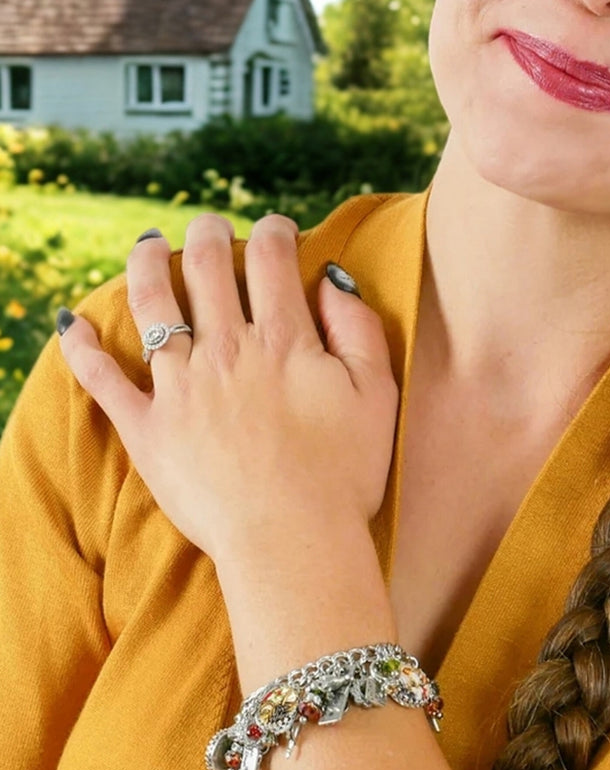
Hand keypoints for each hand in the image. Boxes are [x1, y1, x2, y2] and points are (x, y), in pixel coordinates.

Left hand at [56, 213, 400, 567]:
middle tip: (211, 227)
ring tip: (148, 245)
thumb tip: (330, 279)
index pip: (271, 260)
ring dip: (146, 265)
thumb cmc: (344, 473)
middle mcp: (226, 351)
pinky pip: (102, 380)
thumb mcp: (377, 393)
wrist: (293, 543)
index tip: (277, 229)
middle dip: (209, 235)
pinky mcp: (147, 429)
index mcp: (284, 340)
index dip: (274, 231)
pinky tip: (71, 322)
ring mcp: (180, 388)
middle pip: (206, 268)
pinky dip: (81, 347)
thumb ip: (356, 327)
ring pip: (152, 306)